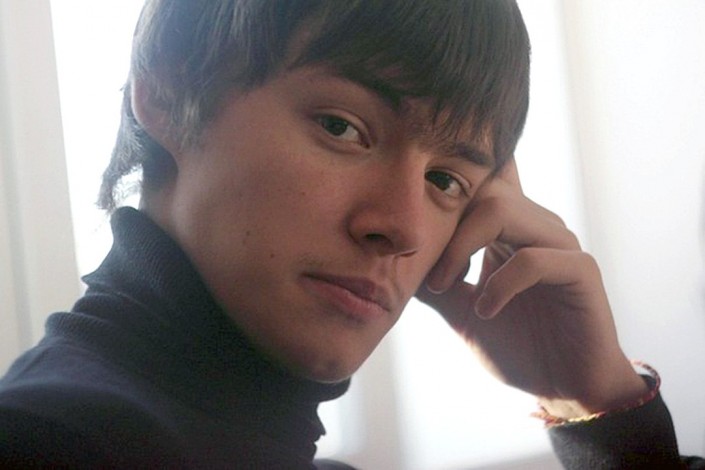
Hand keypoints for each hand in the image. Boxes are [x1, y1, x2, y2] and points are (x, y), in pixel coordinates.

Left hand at [416, 159, 646, 417]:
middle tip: (429, 275)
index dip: (446, 190)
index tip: (413, 228)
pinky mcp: (580, 269)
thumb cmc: (518, 346)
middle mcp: (535, 226)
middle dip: (445, 227)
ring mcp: (559, 243)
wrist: (564, 389)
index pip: (480, 183)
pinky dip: (500, 284)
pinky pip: (532, 258)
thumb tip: (395, 260)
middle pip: (481, 189)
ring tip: (446, 288)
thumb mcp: (462, 312)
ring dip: (462, 249)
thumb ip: (436, 283)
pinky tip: (486, 310)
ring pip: (502, 211)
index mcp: (508, 231)